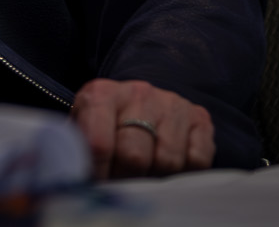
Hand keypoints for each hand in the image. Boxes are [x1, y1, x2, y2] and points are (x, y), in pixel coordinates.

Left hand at [71, 78, 214, 178]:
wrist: (138, 101)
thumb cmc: (105, 123)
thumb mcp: (84, 128)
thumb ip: (80, 149)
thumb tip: (78, 179)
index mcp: (101, 94)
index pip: (99, 144)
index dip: (99, 172)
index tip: (98, 184)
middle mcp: (138, 93)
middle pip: (135, 156)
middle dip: (127, 177)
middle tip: (122, 180)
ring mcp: (171, 103)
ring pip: (167, 161)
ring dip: (155, 176)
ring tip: (144, 172)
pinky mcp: (199, 117)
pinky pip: (197, 160)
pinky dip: (184, 172)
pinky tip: (168, 165)